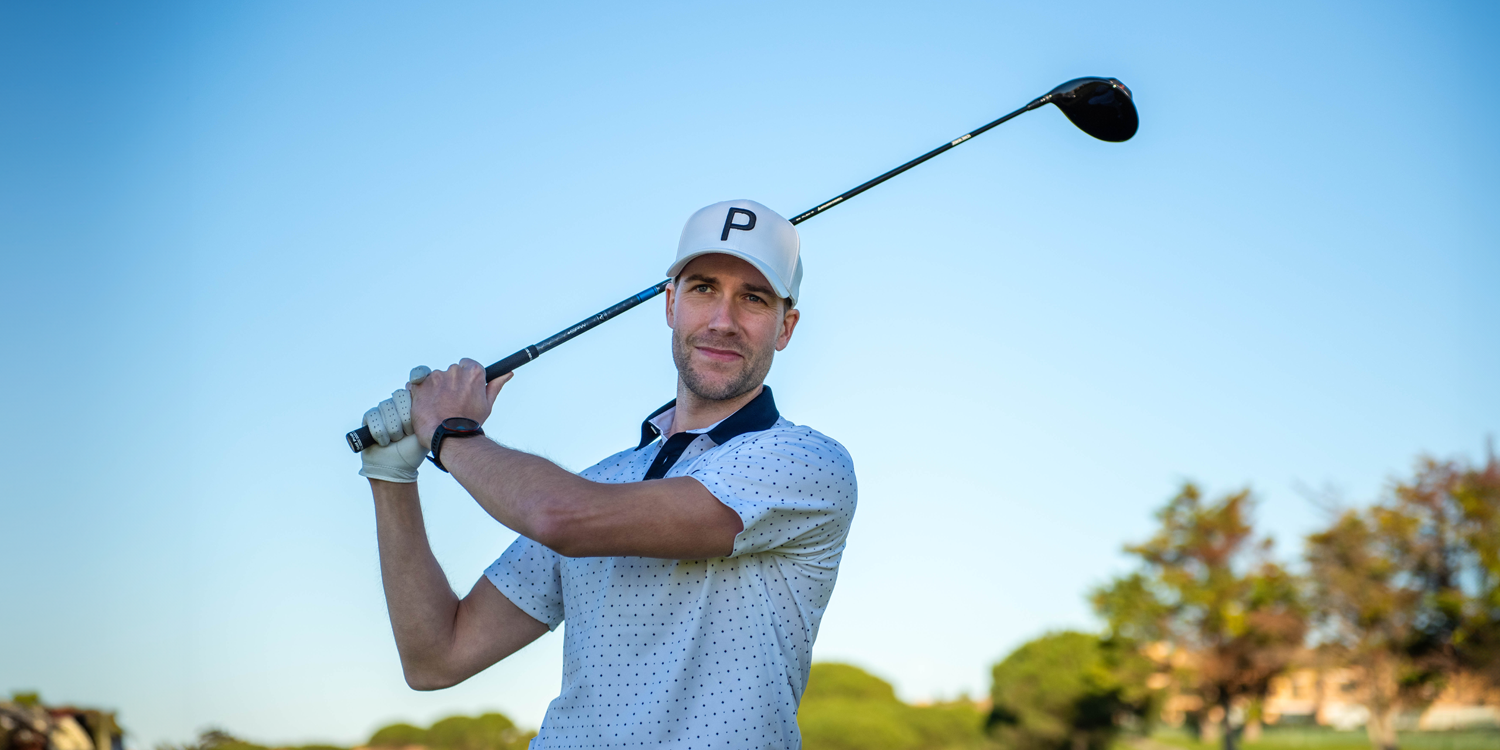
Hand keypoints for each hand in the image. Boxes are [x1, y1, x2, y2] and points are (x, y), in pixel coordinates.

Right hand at [357, 366, 432, 482]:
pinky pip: (373, 416)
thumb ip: (440, 410)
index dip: (419, 374)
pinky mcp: (369, 417)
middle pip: (401, 395)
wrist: (398, 467)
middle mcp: (401, 401)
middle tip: (409, 432)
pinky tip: (386, 442)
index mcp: (418, 400)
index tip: (419, 379)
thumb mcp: (432, 428)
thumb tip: (455, 390)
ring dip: (394, 428)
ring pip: (386, 406)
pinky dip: (381, 432)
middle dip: (405, 417)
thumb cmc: (417, 449)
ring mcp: (385, 408)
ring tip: (398, 440)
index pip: (419, 376)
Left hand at [410, 359, 512, 450]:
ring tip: (439, 407)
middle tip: (451, 402)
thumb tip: (507, 374)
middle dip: (450, 384)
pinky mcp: (419, 385)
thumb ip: (495, 384)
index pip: (467, 364)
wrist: (448, 438)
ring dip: (435, 389)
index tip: (463, 389)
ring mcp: (435, 377)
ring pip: (434, 378)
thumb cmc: (468, 423)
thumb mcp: (487, 404)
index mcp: (472, 372)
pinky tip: (427, 405)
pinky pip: (417, 383)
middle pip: (451, 372)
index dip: (465, 378)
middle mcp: (453, 371)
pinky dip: (420, 393)